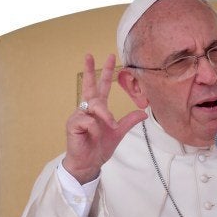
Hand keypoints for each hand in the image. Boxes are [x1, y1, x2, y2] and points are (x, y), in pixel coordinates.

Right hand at [62, 54, 147, 183]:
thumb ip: (129, 121)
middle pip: (90, 86)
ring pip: (96, 107)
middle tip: (89, 54)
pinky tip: (93, 134)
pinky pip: (89, 120)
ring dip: (105, 117)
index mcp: (98, 109)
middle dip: (90, 70)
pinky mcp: (73, 124)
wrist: (89, 162)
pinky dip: (95, 128)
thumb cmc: (100, 147)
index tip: (109, 58)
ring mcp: (79, 115)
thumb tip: (144, 112)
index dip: (105, 72)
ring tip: (108, 127)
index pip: (101, 87)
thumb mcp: (118, 132)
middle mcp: (87, 109)